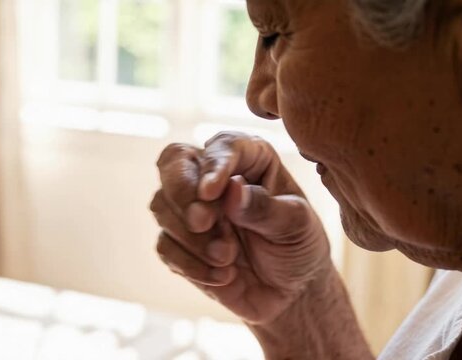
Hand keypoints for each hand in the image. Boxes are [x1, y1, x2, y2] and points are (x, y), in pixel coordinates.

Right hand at [150, 132, 331, 324]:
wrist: (291, 294)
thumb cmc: (299, 247)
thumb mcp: (297, 226)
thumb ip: (265, 208)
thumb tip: (233, 189)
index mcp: (249, 158)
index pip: (221, 146)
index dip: (212, 165)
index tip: (211, 192)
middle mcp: (214, 177)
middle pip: (173, 164)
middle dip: (182, 195)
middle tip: (202, 223)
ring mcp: (192, 209)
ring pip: (162, 205)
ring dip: (192, 237)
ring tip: (228, 258)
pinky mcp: (179, 242)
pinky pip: (165, 246)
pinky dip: (190, 264)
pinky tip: (223, 276)